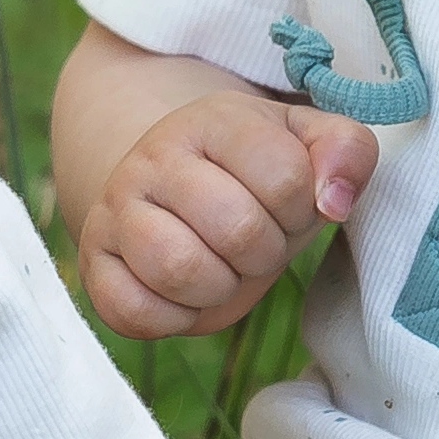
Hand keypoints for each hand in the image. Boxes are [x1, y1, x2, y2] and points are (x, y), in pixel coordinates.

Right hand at [76, 92, 374, 338]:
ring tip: (220, 265)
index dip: (302, 206)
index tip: (286, 202)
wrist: (168, 187)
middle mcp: (154, 156)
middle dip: (264, 252)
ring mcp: (115, 208)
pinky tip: (183, 293)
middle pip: (238, 230)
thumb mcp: (303, 145)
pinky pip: (133, 311)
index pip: (286, 178)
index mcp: (213, 120)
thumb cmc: (251, 175)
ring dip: (219, 286)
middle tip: (254, 241)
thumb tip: (335, 200)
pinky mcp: (93, 261)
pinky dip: (172, 318)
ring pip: (180, 269)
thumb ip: (345, 151)